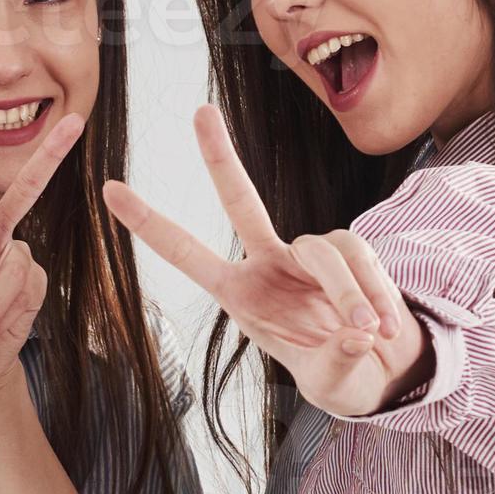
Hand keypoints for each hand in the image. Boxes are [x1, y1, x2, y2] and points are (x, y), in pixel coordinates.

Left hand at [102, 105, 428, 418]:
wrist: (382, 369)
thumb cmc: (340, 376)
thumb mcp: (332, 382)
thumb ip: (338, 361)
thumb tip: (357, 336)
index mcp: (241, 295)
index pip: (187, 254)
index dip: (150, 224)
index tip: (110, 189)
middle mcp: (268, 263)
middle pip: (241, 201)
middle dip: (219, 157)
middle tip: (200, 111)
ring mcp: (308, 252)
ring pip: (324, 252)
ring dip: (348, 294)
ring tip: (367, 333)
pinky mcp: (348, 248)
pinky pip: (360, 258)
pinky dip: (376, 293)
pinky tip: (384, 326)